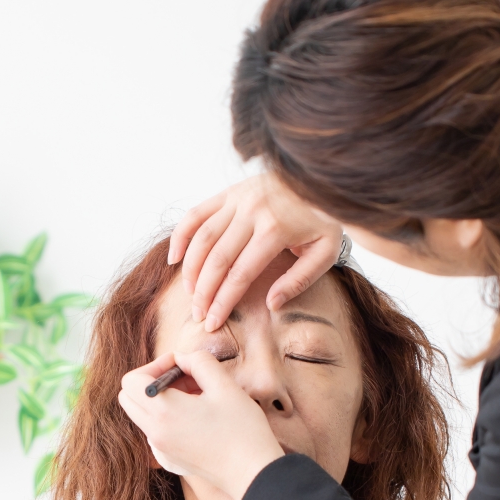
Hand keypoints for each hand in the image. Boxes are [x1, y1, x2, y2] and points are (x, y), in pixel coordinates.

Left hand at [118, 350, 285, 499]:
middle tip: (185, 380)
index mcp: (163, 411)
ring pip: (143, 414)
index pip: (131, 380)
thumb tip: (182, 358)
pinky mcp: (169, 459)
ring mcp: (160, 448)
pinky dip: (168, 418)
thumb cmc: (242, 429)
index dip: (154, 365)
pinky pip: (156, 431)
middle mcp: (155, 432)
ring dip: (162, 399)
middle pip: (129, 397)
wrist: (253, 473)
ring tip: (197, 398)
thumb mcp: (224, 385)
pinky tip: (198, 419)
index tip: (179, 365)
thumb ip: (199, 362)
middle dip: (152, 381)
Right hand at [169, 174, 343, 331]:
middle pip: (216, 260)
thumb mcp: (325, 251)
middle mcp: (251, 212)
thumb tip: (271, 304)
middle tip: (197, 315)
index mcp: (275, 230)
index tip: (212, 322)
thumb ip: (299, 280)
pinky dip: (181, 235)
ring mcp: (237, 199)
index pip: (240, 274)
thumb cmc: (325, 218)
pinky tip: (174, 259)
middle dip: (203, 292)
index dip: (223, 302)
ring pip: (202, 238)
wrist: (322, 176)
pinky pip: (197, 213)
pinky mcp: (229, 192)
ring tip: (189, 294)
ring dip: (190, 269)